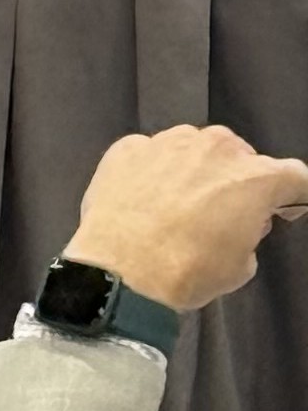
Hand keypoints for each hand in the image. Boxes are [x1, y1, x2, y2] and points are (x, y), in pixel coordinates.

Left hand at [64, 124, 307, 311]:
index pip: (294, 176)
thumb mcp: (242, 263)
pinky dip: (155, 170)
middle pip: (239, 155)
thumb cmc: (190, 269)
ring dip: (194, 169)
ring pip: (194, 148)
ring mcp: (166, 141)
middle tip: (222, 211)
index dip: (293, 195)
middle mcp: (213, 148)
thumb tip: (240, 219)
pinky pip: (153, 153)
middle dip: (237, 178)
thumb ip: (250, 229)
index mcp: (253, 177)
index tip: (280, 210)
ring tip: (178, 204)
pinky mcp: (127, 146)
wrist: (120, 268)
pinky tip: (145, 198)